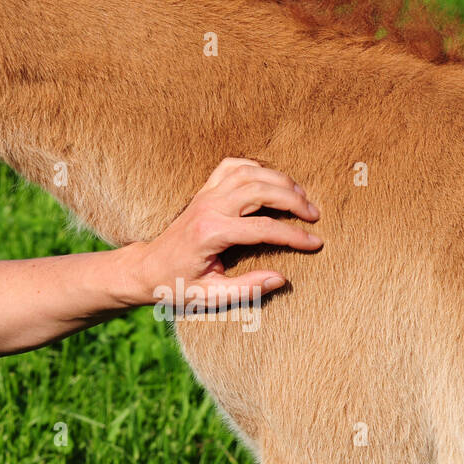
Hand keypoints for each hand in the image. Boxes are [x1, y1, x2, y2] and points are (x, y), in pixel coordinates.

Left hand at [119, 157, 322, 307]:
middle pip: (259, 191)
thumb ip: (247, 289)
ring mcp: (204, 195)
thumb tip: (281, 278)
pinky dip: (255, 167)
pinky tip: (272, 180)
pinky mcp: (203, 191)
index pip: (263, 228)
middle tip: (315, 215)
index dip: (294, 236)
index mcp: (210, 233)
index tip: (316, 243)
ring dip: (279, 180)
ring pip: (248, 173)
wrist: (147, 268)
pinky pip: (231, 167)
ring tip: (301, 197)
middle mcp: (208, 208)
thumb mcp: (210, 297)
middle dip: (292, 200)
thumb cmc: (176, 285)